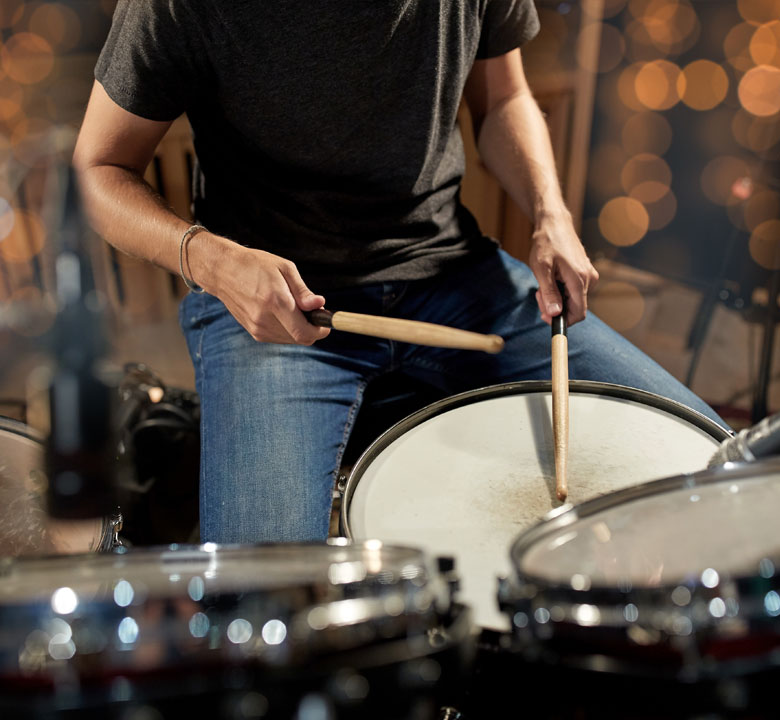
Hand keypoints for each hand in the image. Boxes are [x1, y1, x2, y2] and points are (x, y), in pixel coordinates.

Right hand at [207, 243, 330, 344]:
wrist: (222, 271)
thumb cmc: (256, 265)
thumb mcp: (284, 269)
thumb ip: (303, 291)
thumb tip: (320, 305)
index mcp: (275, 302)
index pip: (304, 332)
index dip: (320, 331)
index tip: (326, 322)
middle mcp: (265, 319)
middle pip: (300, 339)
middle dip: (312, 328)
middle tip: (311, 310)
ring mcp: (257, 328)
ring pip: (291, 339)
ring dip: (299, 328)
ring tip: (293, 307)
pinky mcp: (254, 332)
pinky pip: (280, 337)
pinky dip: (287, 329)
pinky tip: (281, 312)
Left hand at [527, 212, 598, 326]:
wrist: (554, 223)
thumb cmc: (546, 244)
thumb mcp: (542, 270)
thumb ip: (550, 293)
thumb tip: (555, 314)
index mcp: (580, 280)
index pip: (578, 314)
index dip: (562, 320)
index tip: (545, 316)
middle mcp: (589, 279)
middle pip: (574, 308)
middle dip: (555, 306)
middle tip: (539, 293)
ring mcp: (589, 275)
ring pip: (573, 299)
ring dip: (556, 297)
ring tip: (544, 281)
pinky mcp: (585, 271)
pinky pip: (574, 290)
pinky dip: (561, 289)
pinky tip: (552, 276)